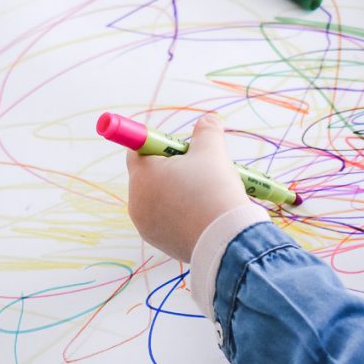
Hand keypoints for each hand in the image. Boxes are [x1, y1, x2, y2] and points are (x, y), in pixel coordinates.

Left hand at [126, 114, 250, 261]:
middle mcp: (136, 200)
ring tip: (205, 196)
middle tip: (200, 172)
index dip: (159, 145)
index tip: (180, 149)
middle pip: (149, 175)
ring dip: (176, 193)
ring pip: (158, 199)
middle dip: (172, 170)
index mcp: (142, 173)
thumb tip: (208, 121)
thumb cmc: (215, 190)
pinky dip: (180, 215)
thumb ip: (207, 131)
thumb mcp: (213, 151)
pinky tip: (202, 215)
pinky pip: (166, 221)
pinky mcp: (158, 242)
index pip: (137, 149)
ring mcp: (145, 224)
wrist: (227, 239)